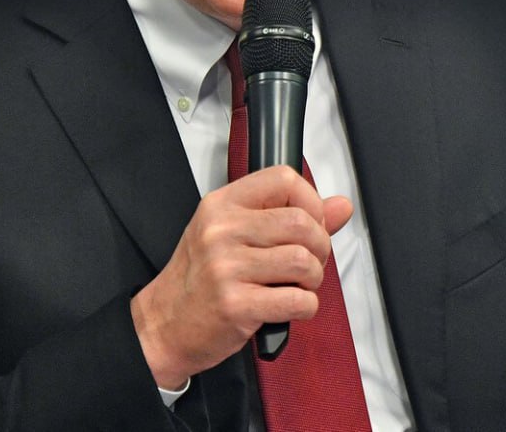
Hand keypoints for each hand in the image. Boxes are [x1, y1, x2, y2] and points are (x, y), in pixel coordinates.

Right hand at [130, 165, 353, 387]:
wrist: (163, 325)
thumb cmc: (201, 278)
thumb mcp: (233, 235)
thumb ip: (288, 216)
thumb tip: (342, 205)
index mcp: (222, 205)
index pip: (283, 179)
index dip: (311, 201)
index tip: (311, 223)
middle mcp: (222, 231)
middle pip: (301, 223)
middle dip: (319, 246)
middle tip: (307, 262)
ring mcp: (226, 268)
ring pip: (303, 261)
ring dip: (313, 279)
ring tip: (297, 285)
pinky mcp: (236, 306)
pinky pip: (297, 300)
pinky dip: (306, 306)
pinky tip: (291, 306)